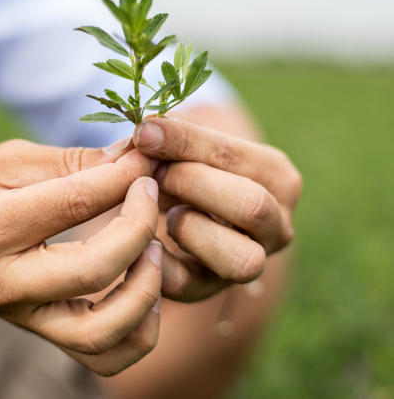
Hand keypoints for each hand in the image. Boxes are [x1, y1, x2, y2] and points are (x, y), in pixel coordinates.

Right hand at [0, 139, 162, 375]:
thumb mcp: (5, 160)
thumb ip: (71, 161)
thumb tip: (135, 156)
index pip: (72, 203)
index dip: (122, 176)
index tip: (146, 156)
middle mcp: (0, 283)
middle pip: (93, 269)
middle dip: (139, 225)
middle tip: (152, 191)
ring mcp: (20, 317)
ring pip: (101, 332)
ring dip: (146, 288)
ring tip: (154, 247)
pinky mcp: (39, 334)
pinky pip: (102, 357)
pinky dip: (139, 330)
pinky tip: (147, 288)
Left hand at [132, 114, 301, 301]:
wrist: (177, 202)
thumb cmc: (184, 163)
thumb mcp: (184, 142)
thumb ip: (171, 133)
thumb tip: (147, 130)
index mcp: (276, 177)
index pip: (235, 157)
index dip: (185, 142)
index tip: (145, 132)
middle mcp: (278, 224)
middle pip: (252, 206)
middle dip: (192, 184)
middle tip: (154, 173)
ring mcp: (251, 262)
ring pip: (241, 259)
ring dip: (189, 229)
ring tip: (161, 210)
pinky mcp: (211, 288)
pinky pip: (188, 286)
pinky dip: (157, 262)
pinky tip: (140, 237)